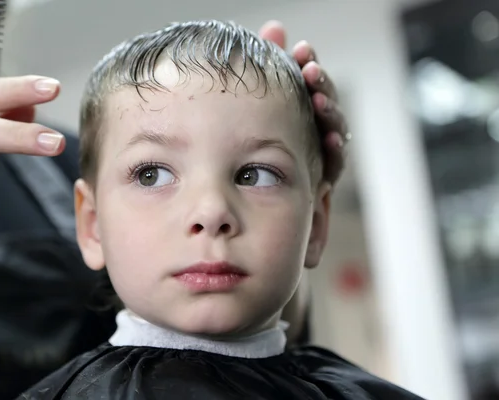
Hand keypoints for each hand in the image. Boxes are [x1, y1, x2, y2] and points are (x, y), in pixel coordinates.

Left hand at [259, 21, 348, 184]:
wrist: (258, 207)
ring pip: (334, 127)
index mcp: (300, 110)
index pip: (310, 81)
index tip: (301, 50)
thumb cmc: (258, 156)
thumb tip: (276, 28)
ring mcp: (322, 153)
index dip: (309, 64)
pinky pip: (335, 163)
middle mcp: (315, 129)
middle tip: (309, 70)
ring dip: (329, 112)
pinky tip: (330, 138)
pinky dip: (335, 149)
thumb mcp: (260, 110)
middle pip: (326, 100)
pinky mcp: (324, 179)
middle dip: (320, 83)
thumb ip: (271, 70)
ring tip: (318, 100)